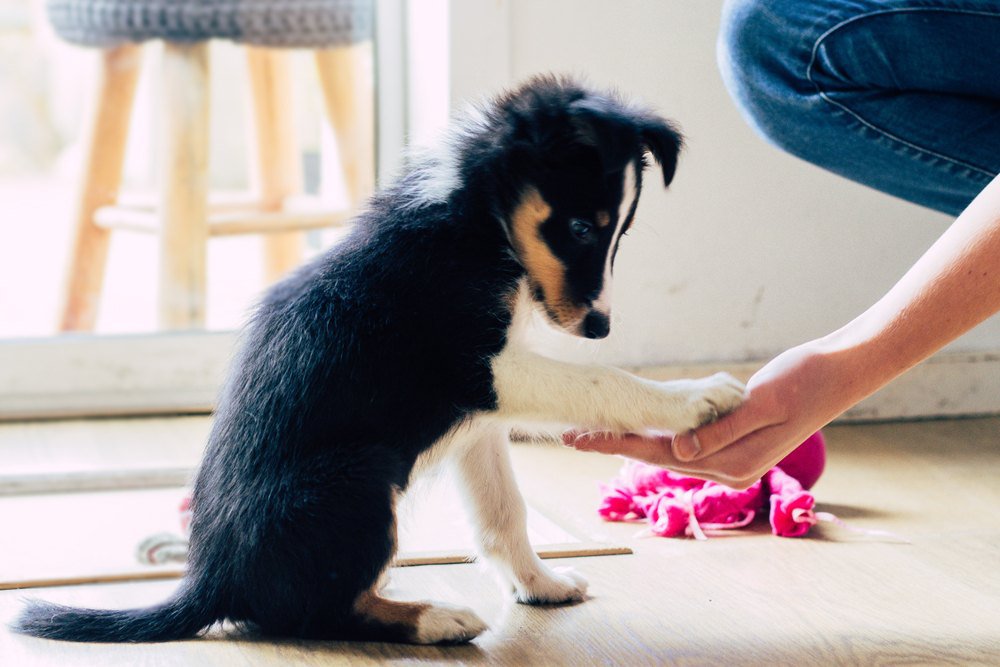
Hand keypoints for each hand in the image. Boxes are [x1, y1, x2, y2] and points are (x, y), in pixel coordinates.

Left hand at [565, 338, 866, 488]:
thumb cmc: (804, 382)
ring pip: (669, 449)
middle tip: (570, 434)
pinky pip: (686, 439)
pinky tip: (638, 423)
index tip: (579, 438)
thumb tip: (678, 453)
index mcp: (733, 464)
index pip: (660, 454)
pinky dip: (659, 431)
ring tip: (595, 429)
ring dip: (633, 439)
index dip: (616, 445)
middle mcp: (729, 468)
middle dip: (614, 444)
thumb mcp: (761, 405)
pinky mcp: (735, 440)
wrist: (839, 372)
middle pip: (657, 455)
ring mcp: (732, 456)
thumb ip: (719, 432)